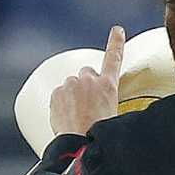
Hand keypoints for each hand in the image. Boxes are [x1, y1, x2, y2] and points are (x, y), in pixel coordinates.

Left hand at [49, 25, 125, 139]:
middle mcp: (90, 80)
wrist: (80, 144)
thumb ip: (106, 101)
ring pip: (71, 84)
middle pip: (86, 73)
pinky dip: (60, 102)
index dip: (116, 43)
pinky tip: (65, 116)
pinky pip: (58, 94)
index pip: (114, 58)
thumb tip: (102, 106)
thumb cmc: (99, 133)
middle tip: (85, 103)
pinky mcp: (57, 92)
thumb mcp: (113, 115)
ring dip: (72, 94)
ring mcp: (72, 85)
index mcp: (108, 86)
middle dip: (85, 84)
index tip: (117, 30)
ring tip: (75, 114)